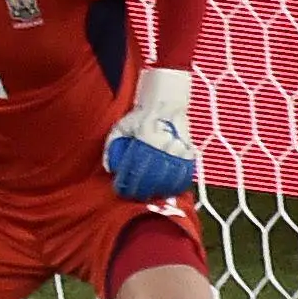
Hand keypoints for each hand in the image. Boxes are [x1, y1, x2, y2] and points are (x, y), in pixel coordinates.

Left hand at [106, 68, 198, 201]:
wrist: (166, 104)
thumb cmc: (139, 117)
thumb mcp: (120, 127)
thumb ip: (111, 146)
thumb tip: (109, 168)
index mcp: (144, 139)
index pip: (135, 167)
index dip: (128, 182)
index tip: (122, 189)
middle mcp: (162, 144)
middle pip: (152, 176)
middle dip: (142, 189)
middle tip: (135, 195)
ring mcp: (177, 148)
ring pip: (169, 177)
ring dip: (160, 189)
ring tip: (151, 194)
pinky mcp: (188, 150)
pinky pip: (185, 171)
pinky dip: (178, 183)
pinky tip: (171, 189)